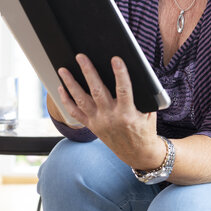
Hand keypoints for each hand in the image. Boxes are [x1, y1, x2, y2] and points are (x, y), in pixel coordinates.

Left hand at [57, 54, 165, 169]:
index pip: (124, 90)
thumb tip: (134, 72)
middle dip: (88, 72)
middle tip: (80, 57)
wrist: (137, 153)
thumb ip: (141, 95)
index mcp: (127, 113)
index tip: (116, 59)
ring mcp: (99, 122)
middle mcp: (110, 118)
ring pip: (81, 100)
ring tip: (63, 70)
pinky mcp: (91, 126)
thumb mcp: (149, 112)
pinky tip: (62, 87)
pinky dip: (66, 100)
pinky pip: (75, 113)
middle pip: (97, 91)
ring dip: (71, 83)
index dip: (120, 73)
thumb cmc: (145, 128)